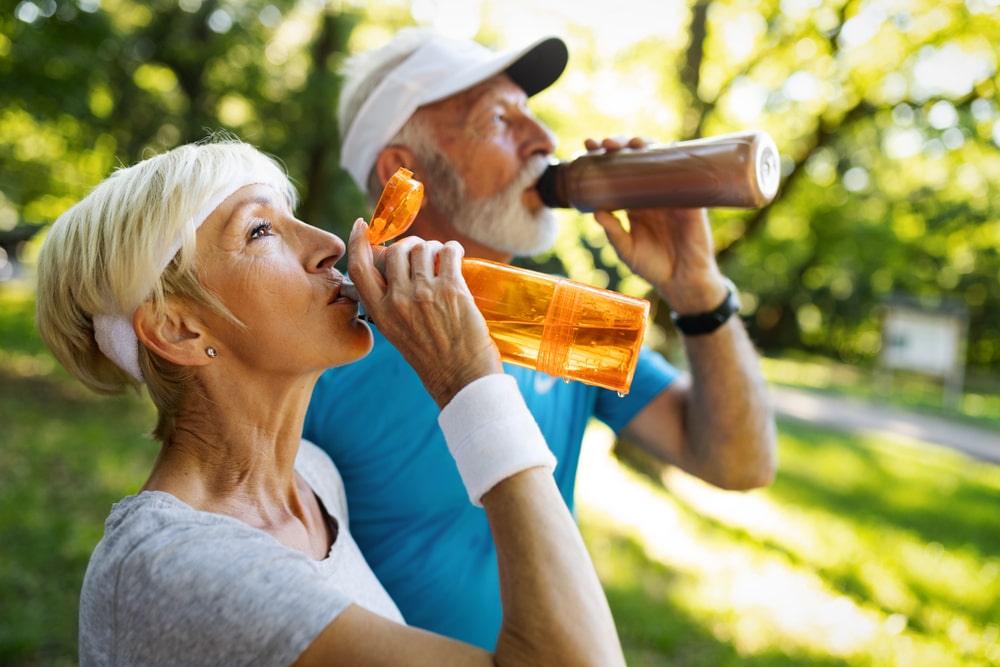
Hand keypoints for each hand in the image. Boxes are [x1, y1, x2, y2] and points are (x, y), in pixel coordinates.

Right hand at [347, 220, 501, 406]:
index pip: (359, 268)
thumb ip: (393, 305)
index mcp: (381, 313)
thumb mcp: (399, 333)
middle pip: (396, 251)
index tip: (362, 226)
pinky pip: (449, 252)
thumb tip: (399, 272)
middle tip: (424, 254)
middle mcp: (398, 301)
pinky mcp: (451, 290)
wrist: (462, 379)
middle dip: (410, 246)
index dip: (358, 242)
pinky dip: (453, 249)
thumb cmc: (434, 359)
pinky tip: (456, 256)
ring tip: (443, 261)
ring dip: (434, 248)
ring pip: (423, 248)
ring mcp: (424, 294)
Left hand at [584, 137, 727, 312]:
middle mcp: (651, 193)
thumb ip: (613, 231)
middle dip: (619, 146)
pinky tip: (666, 147)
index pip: (616, 174)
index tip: (587, 148)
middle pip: (635, 160)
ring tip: (631, 143)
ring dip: (645, 146)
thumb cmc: (652, 266)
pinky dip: (675, 157)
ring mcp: (671, 193)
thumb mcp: (626, 249)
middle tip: (604, 144)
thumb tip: (596, 211)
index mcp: (633, 203)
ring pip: (658, 160)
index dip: (602, 158)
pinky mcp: (690, 199)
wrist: (682, 281)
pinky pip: (685, 173)